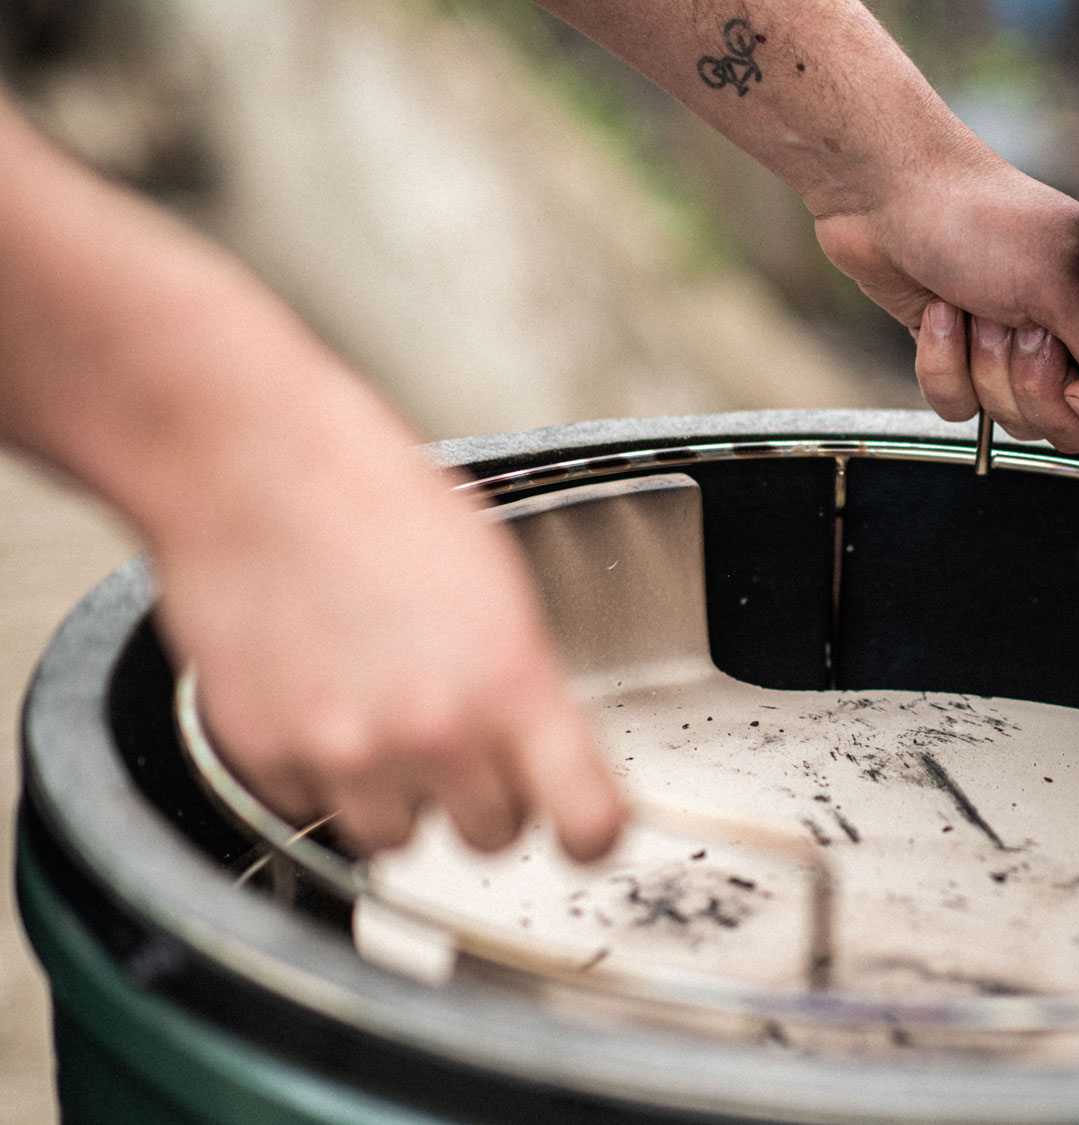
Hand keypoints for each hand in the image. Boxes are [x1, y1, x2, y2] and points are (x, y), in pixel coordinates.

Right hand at [149, 402, 624, 861]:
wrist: (252, 467)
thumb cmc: (374, 499)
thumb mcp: (495, 580)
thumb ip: (523, 675)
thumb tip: (542, 742)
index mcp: (512, 682)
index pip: (586, 819)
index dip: (592, 836)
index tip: (587, 835)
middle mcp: (435, 732)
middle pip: (492, 837)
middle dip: (483, 798)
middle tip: (460, 738)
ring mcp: (347, 753)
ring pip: (399, 838)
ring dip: (395, 794)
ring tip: (377, 709)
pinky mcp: (267, 758)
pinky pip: (309, 809)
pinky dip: (316, 772)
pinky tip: (316, 697)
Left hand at [814, 158, 1078, 452]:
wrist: (886, 194)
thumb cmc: (981, 219)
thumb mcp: (1060, 280)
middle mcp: (1076, 334)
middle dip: (1038, 387)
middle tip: (1016, 328)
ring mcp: (1019, 353)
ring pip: (1021, 420)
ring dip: (986, 369)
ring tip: (975, 309)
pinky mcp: (968, 360)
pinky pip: (964, 408)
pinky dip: (944, 365)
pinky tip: (939, 315)